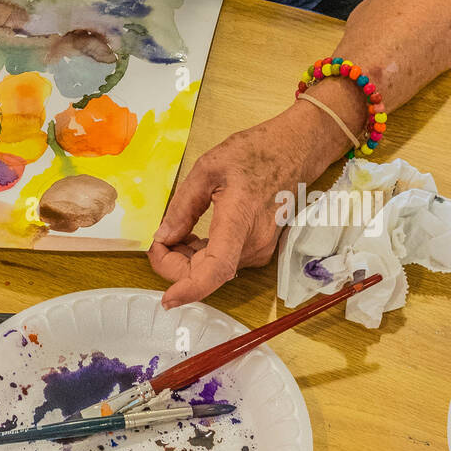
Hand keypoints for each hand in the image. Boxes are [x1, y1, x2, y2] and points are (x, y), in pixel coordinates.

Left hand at [149, 118, 309, 306]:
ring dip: (187, 258)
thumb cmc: (254, 153)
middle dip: (175, 264)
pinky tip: (192, 234)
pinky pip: (223, 261)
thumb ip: (183, 206)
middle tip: (158, 240)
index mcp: (240, 219)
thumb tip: (164, 237)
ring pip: (213, 269)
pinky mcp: (258, 248)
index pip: (216, 269)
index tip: (167, 299)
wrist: (293, 151)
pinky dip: (202, 254)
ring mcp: (259, 249)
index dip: (190, 289)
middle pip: (207, 273)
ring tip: (175, 230)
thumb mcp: (207, 169)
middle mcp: (253, 243)